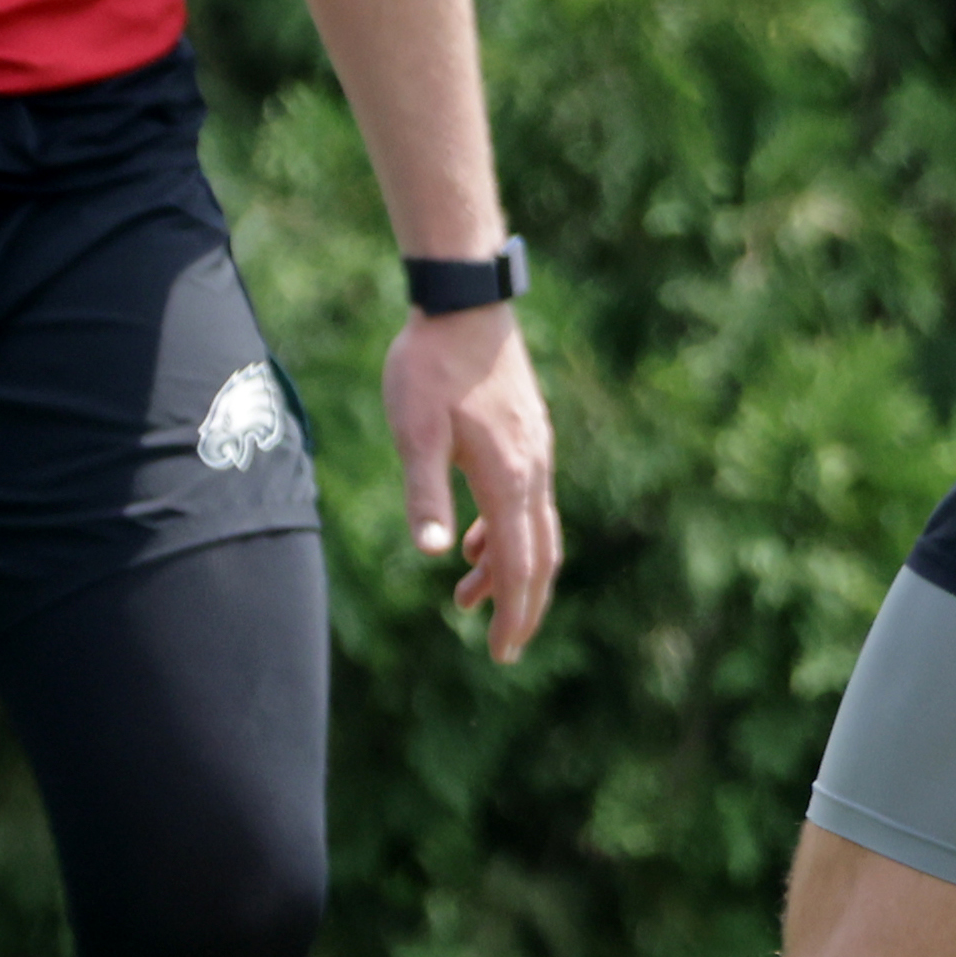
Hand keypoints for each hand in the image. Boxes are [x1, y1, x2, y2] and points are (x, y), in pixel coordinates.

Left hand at [381, 303, 562, 665]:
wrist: (466, 302)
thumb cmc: (432, 365)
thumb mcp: (415, 432)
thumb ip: (425, 493)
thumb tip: (436, 555)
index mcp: (508, 476)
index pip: (519, 563)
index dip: (513, 613)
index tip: (501, 654)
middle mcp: (533, 469)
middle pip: (539, 555)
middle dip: (522, 605)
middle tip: (502, 648)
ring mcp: (536, 450)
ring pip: (535, 528)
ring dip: (507, 569)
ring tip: (466, 598)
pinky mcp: (529, 434)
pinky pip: (528, 500)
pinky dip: (506, 532)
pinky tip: (472, 537)